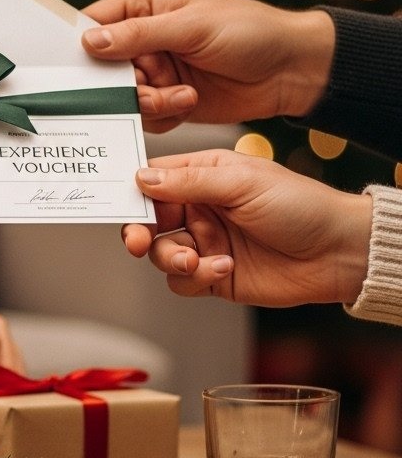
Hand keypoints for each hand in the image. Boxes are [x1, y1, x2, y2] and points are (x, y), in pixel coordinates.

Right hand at [81, 0, 335, 132]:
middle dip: (120, 84)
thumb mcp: (192, 27)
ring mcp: (155, 70)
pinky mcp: (169, 99)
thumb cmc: (248, 31)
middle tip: (143, 86)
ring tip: (181, 96)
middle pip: (102, 69)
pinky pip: (146, 116)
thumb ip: (139, 35)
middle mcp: (142, 38)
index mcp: (142, 5)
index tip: (71, 72)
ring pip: (123, 97)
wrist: (291, 69)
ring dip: (148, 102)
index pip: (92, 25)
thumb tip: (89, 43)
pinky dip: (163, 114)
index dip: (78, 48)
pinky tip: (188, 102)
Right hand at [124, 149, 371, 308]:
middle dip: (141, 233)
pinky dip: (196, 277)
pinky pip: (183, 281)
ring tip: (197, 260)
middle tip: (140, 243)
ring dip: (172, 259)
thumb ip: (189, 181)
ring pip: (162, 254)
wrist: (337, 253)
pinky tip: (226, 268)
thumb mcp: (242, 182)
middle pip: (149, 221)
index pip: (154, 179)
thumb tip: (141, 179)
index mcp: (205, 175)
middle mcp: (201, 209)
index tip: (120, 205)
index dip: (133, 192)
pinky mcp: (215, 275)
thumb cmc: (300, 206)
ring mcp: (207, 243)